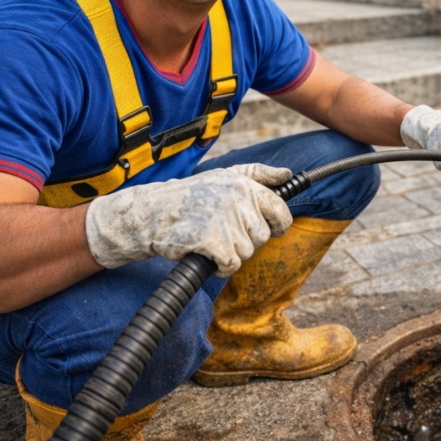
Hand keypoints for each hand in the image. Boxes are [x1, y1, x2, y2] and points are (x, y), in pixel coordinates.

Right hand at [84, 164, 292, 276]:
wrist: (152, 213)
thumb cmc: (190, 196)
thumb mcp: (225, 176)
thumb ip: (258, 174)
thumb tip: (288, 175)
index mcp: (244, 185)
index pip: (280, 209)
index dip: (279, 224)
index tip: (273, 229)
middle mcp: (238, 200)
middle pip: (262, 236)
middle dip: (246, 239)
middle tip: (223, 231)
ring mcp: (226, 221)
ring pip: (247, 252)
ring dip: (231, 253)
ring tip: (211, 239)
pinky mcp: (214, 242)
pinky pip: (232, 265)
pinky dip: (221, 267)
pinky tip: (208, 255)